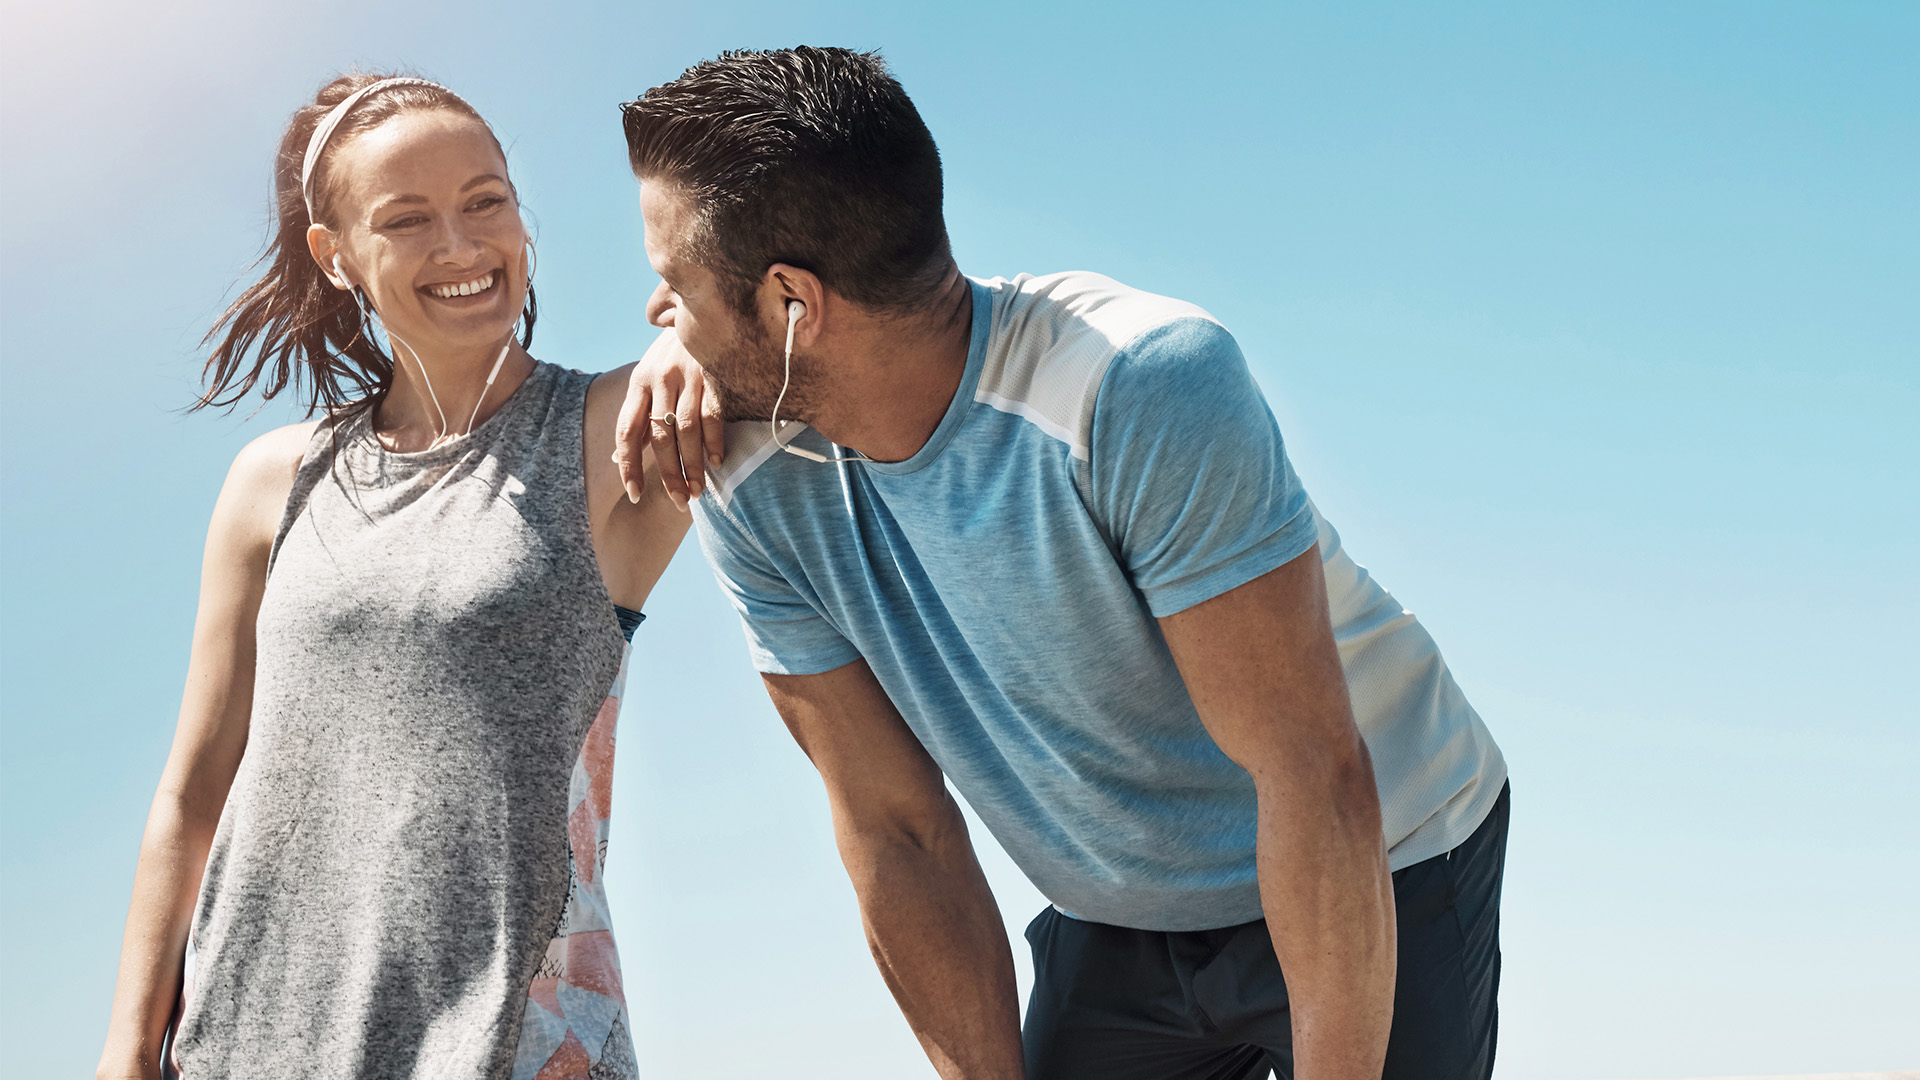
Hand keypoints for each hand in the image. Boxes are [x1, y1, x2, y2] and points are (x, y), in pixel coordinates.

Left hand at [612, 329, 726, 510]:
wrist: (702, 307)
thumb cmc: (673, 354)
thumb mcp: (648, 379)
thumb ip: (638, 417)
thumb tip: (618, 457)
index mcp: (638, 382)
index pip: (627, 431)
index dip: (628, 466)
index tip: (634, 494)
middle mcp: (659, 378)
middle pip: (659, 436)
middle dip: (668, 474)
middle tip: (678, 501)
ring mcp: (687, 375)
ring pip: (685, 430)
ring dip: (692, 465)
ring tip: (697, 492)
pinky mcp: (713, 372)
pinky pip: (712, 413)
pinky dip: (713, 441)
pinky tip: (716, 462)